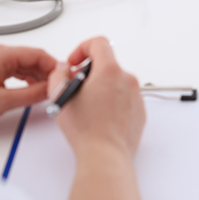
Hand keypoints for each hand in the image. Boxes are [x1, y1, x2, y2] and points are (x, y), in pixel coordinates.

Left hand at [0, 44, 56, 128]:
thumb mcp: (4, 101)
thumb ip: (33, 93)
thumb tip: (51, 88)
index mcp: (1, 54)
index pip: (38, 54)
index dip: (55, 65)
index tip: (65, 76)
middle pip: (33, 58)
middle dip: (48, 72)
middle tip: (59, 85)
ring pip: (26, 65)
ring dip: (38, 77)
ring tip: (48, 90)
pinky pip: (17, 71)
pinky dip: (28, 80)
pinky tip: (33, 90)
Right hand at [48, 37, 145, 160]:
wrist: (105, 156)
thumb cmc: (86, 130)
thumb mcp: (60, 97)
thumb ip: (58, 75)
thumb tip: (63, 69)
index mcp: (110, 71)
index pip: (99, 43)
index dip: (83, 48)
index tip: (75, 62)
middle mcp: (127, 79)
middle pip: (107, 64)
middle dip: (90, 72)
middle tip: (77, 88)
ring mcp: (136, 95)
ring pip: (116, 82)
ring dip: (102, 88)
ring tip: (88, 107)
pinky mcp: (140, 110)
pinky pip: (125, 98)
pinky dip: (113, 102)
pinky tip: (100, 117)